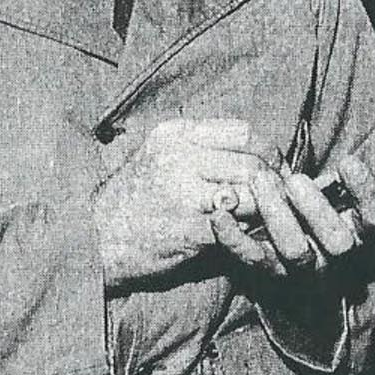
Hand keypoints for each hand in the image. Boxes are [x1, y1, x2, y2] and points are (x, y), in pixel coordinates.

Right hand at [94, 118, 273, 286]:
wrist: (93, 241)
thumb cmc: (134, 199)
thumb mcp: (159, 156)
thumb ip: (203, 148)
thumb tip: (260, 152)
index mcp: (175, 135)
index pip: (244, 133)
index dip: (269, 152)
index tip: (276, 170)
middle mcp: (179, 158)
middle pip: (253, 164)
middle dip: (275, 184)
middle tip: (281, 201)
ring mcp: (184, 194)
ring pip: (252, 194)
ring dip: (266, 210)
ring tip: (263, 218)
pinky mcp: (191, 229)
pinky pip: (240, 226)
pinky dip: (250, 232)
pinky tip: (245, 236)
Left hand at [210, 144, 374, 279]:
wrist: (295, 267)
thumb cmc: (325, 216)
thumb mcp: (349, 195)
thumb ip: (374, 173)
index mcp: (360, 233)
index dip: (366, 191)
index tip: (349, 161)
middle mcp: (334, 255)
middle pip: (336, 241)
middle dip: (316, 210)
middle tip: (295, 179)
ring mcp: (300, 267)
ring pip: (294, 250)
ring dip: (277, 215)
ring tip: (260, 181)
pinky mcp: (265, 271)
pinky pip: (250, 260)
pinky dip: (233, 238)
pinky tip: (220, 212)